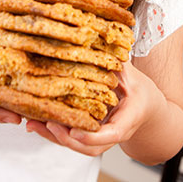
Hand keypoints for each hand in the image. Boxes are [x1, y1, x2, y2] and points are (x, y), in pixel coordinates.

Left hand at [25, 60, 159, 155]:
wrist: (148, 108)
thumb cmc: (141, 91)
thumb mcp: (132, 73)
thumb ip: (117, 59)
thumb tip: (104, 35)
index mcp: (128, 118)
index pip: (113, 133)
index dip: (92, 136)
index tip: (74, 130)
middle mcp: (114, 132)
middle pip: (90, 146)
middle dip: (66, 138)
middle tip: (47, 123)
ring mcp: (103, 137)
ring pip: (79, 146)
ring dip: (55, 138)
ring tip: (34, 124)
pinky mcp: (92, 135)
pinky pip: (74, 139)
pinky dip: (55, 134)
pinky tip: (37, 123)